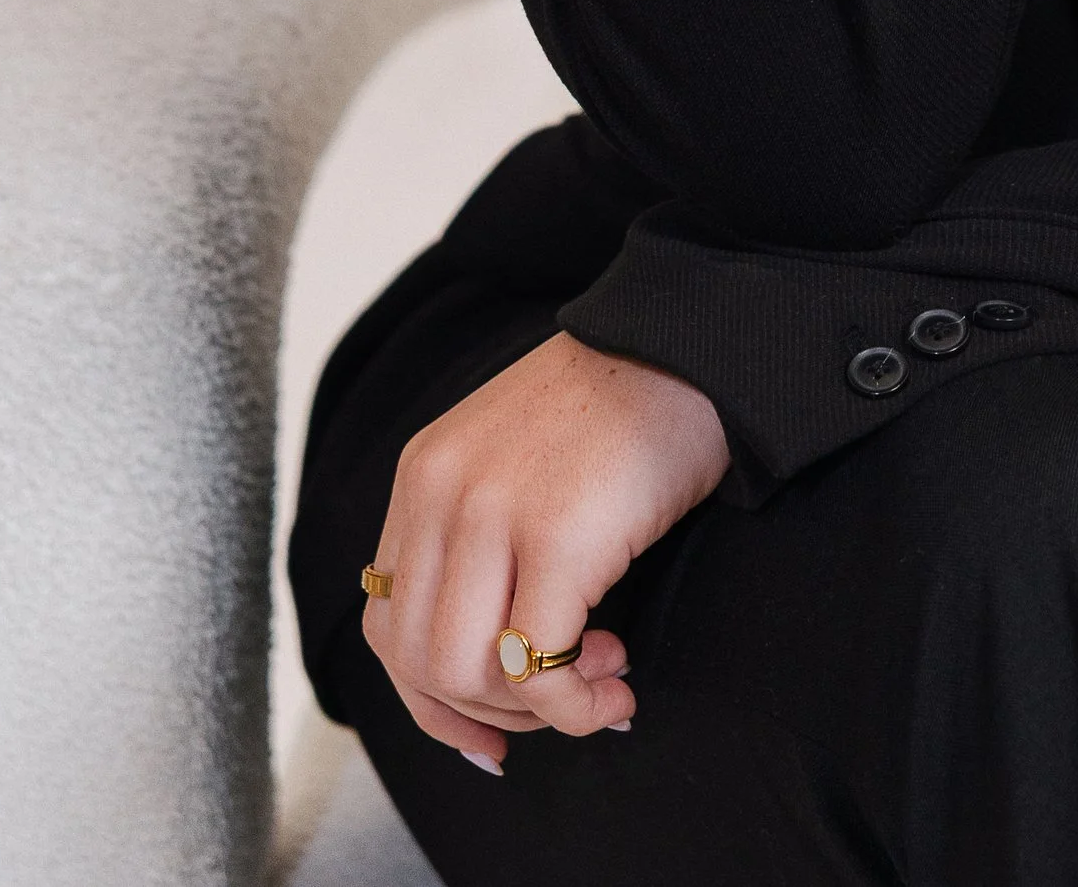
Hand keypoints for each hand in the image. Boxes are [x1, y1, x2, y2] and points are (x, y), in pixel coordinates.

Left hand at [362, 332, 730, 774]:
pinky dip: (574, 705)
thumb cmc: (620, 410)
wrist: (691, 341)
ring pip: (467, 674)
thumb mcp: (514, 461)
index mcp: (425, 473)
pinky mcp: (557, 537)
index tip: (490, 736)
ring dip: (536, 709)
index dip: (432, 703)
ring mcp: (493, 512)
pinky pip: (539, 667)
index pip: (386, 626)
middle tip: (560, 700)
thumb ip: (479, 539)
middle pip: (418, 662)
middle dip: (489, 712)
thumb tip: (491, 671)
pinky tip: (617, 685)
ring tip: (600, 678)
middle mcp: (442, 491)